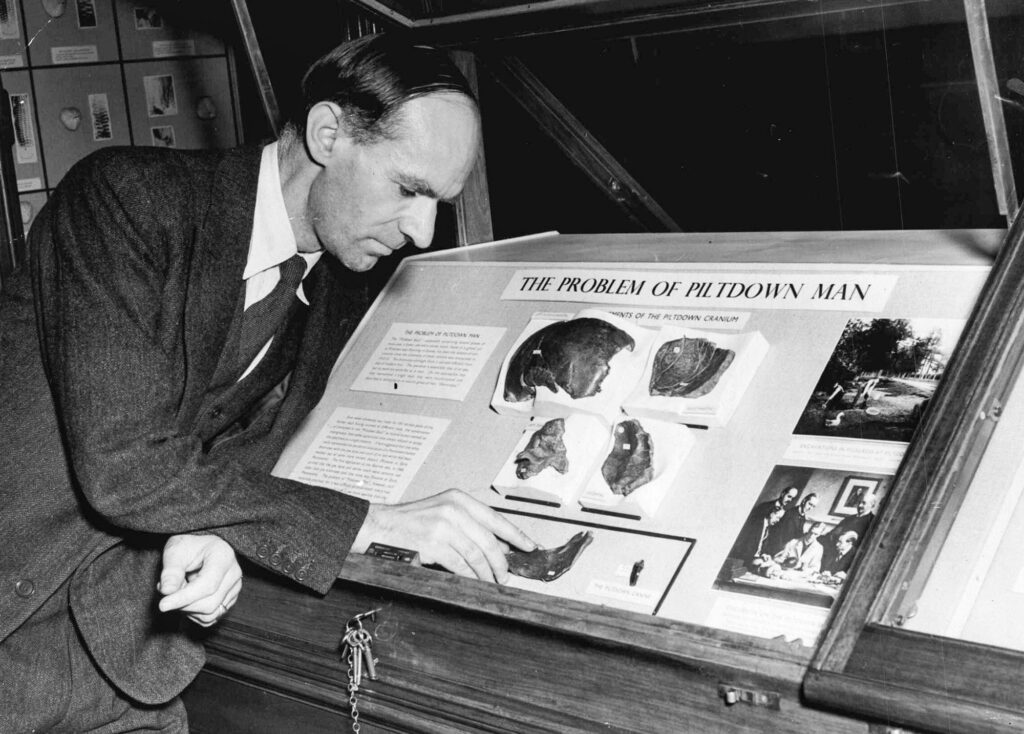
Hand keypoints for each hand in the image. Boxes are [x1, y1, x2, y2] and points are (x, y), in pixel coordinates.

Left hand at [157, 534, 242, 626]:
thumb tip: (167, 591)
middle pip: (209, 603)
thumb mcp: (175, 551)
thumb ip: (171, 571)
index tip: (162, 605)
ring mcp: (235, 588)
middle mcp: (234, 573)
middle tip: (168, 590)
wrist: (200, 549)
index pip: (207, 585)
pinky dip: (194, 613)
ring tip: (178, 591)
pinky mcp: (230, 600)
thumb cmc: (187, 547)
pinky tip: (187, 599)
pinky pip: (210, 618)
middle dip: (183, 604)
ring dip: (187, 609)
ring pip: (210, 614)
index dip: (184, 598)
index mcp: (223, 556)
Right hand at [351, 488, 536, 583]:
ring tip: (492, 582)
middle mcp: (453, 509)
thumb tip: (499, 547)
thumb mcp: (442, 514)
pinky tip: (473, 582)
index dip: (516, 535)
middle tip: (507, 575)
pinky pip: (460, 565)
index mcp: (458, 499)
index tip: (529, 546)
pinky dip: (470, 576)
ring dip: (487, 573)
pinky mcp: (433, 544)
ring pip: (476, 555)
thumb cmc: (410, 523)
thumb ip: (469, 526)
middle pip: (489, 540)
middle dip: (501, 562)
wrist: (379, 527)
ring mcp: (443, 526)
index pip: (495, 518)